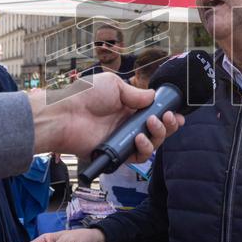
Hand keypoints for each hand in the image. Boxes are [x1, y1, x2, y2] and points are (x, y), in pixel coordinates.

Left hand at [28, 73, 183, 157]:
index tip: (176, 113)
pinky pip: (136, 156)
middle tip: (169, 118)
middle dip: (168, 125)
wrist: (65, 114)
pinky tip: (140, 138)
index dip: (167, 114)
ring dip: (158, 135)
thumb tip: (153, 97)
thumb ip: (136, 94)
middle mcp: (127, 124)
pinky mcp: (116, 154)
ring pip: (151, 144)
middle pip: (156, 130)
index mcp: (127, 107)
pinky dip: (144, 148)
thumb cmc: (84, 96)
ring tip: (153, 125)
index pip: (152, 113)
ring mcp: (122, 139)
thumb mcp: (114, 85)